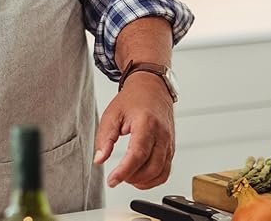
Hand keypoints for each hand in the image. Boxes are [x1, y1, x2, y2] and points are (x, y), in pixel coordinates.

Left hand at [93, 74, 175, 189]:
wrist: (152, 88)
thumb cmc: (133, 99)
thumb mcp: (112, 114)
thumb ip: (105, 138)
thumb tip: (99, 159)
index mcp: (146, 124)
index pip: (137, 154)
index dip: (124, 171)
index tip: (112, 180)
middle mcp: (162, 135)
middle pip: (151, 167)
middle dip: (132, 178)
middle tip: (117, 177)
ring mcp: (169, 143)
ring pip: (161, 173)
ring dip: (144, 182)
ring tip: (127, 178)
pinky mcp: (171, 148)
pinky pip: (166, 171)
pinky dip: (154, 179)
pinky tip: (140, 177)